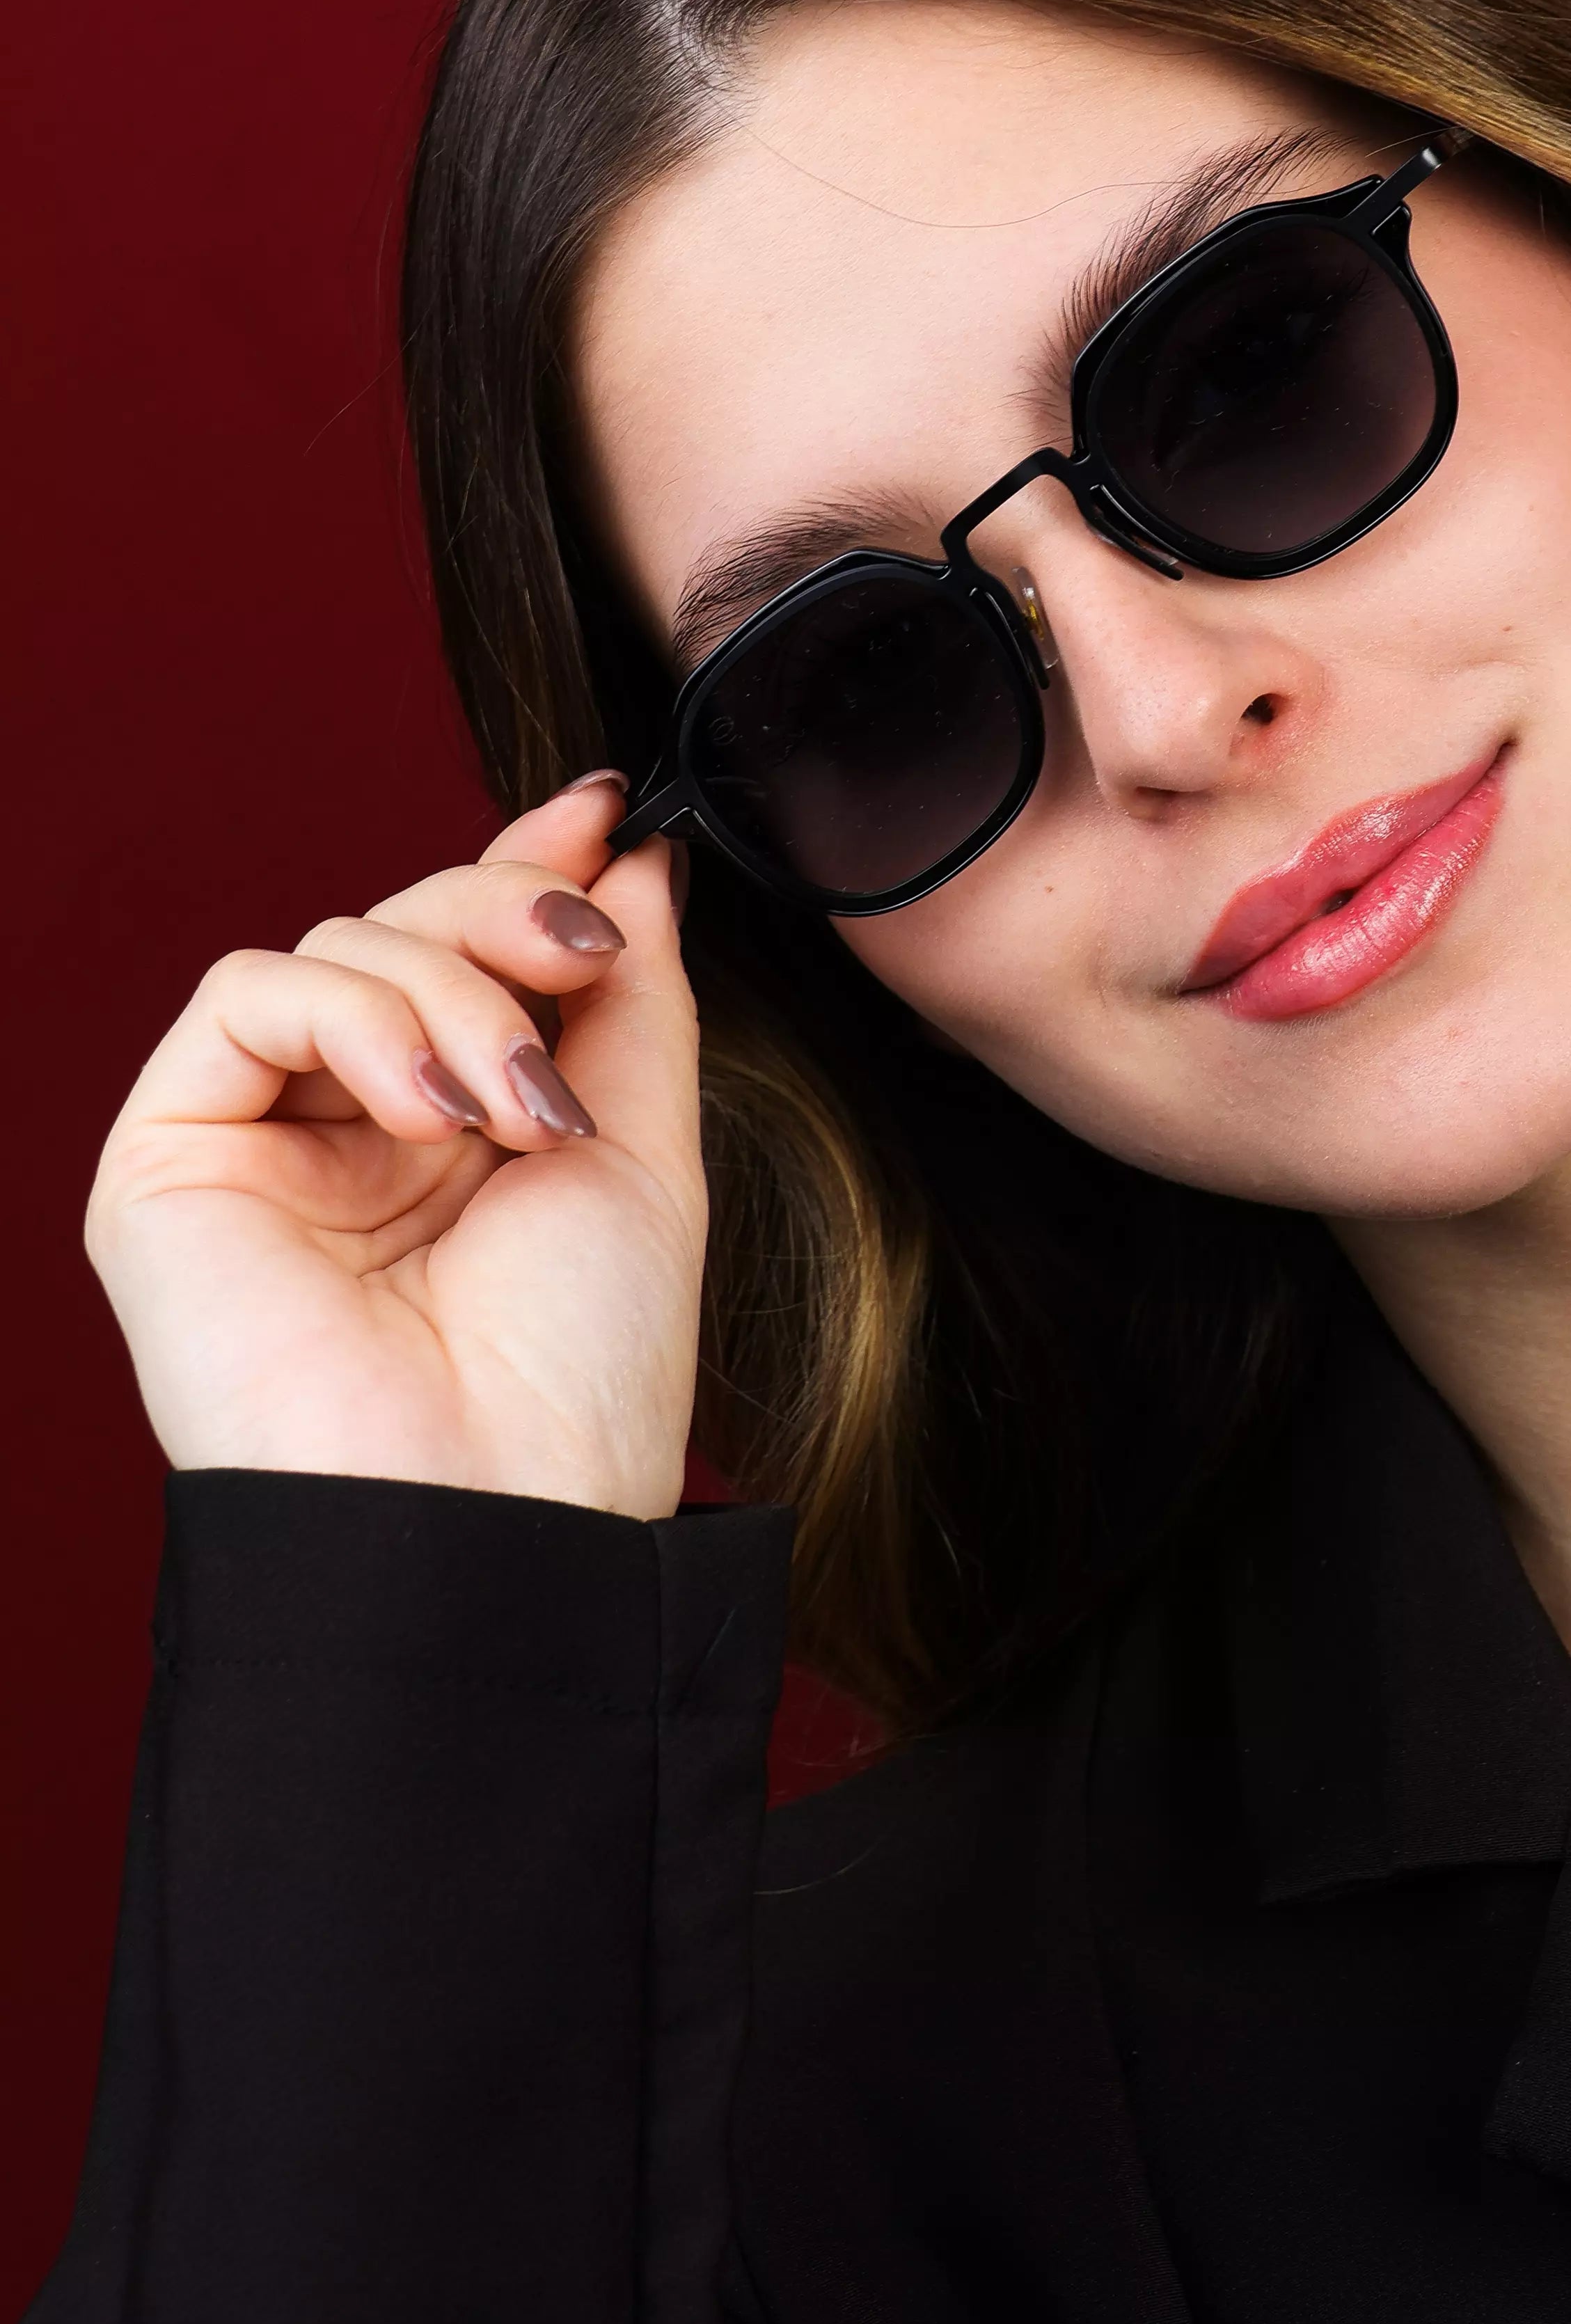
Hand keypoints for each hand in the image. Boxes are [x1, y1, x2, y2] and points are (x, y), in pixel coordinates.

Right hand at [85, 777, 705, 1519]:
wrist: (501, 1509)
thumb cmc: (580, 1376)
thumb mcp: (647, 1151)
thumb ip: (631, 997)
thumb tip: (627, 859)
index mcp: (463, 1134)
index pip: (468, 952)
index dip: (526, 866)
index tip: (601, 813)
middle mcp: (358, 1132)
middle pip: (409, 924)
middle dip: (507, 915)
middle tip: (580, 961)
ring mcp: (263, 1144)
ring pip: (337, 945)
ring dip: (453, 992)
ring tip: (520, 1107)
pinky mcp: (170, 1160)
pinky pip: (248, 995)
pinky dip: (357, 1020)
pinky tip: (431, 1113)